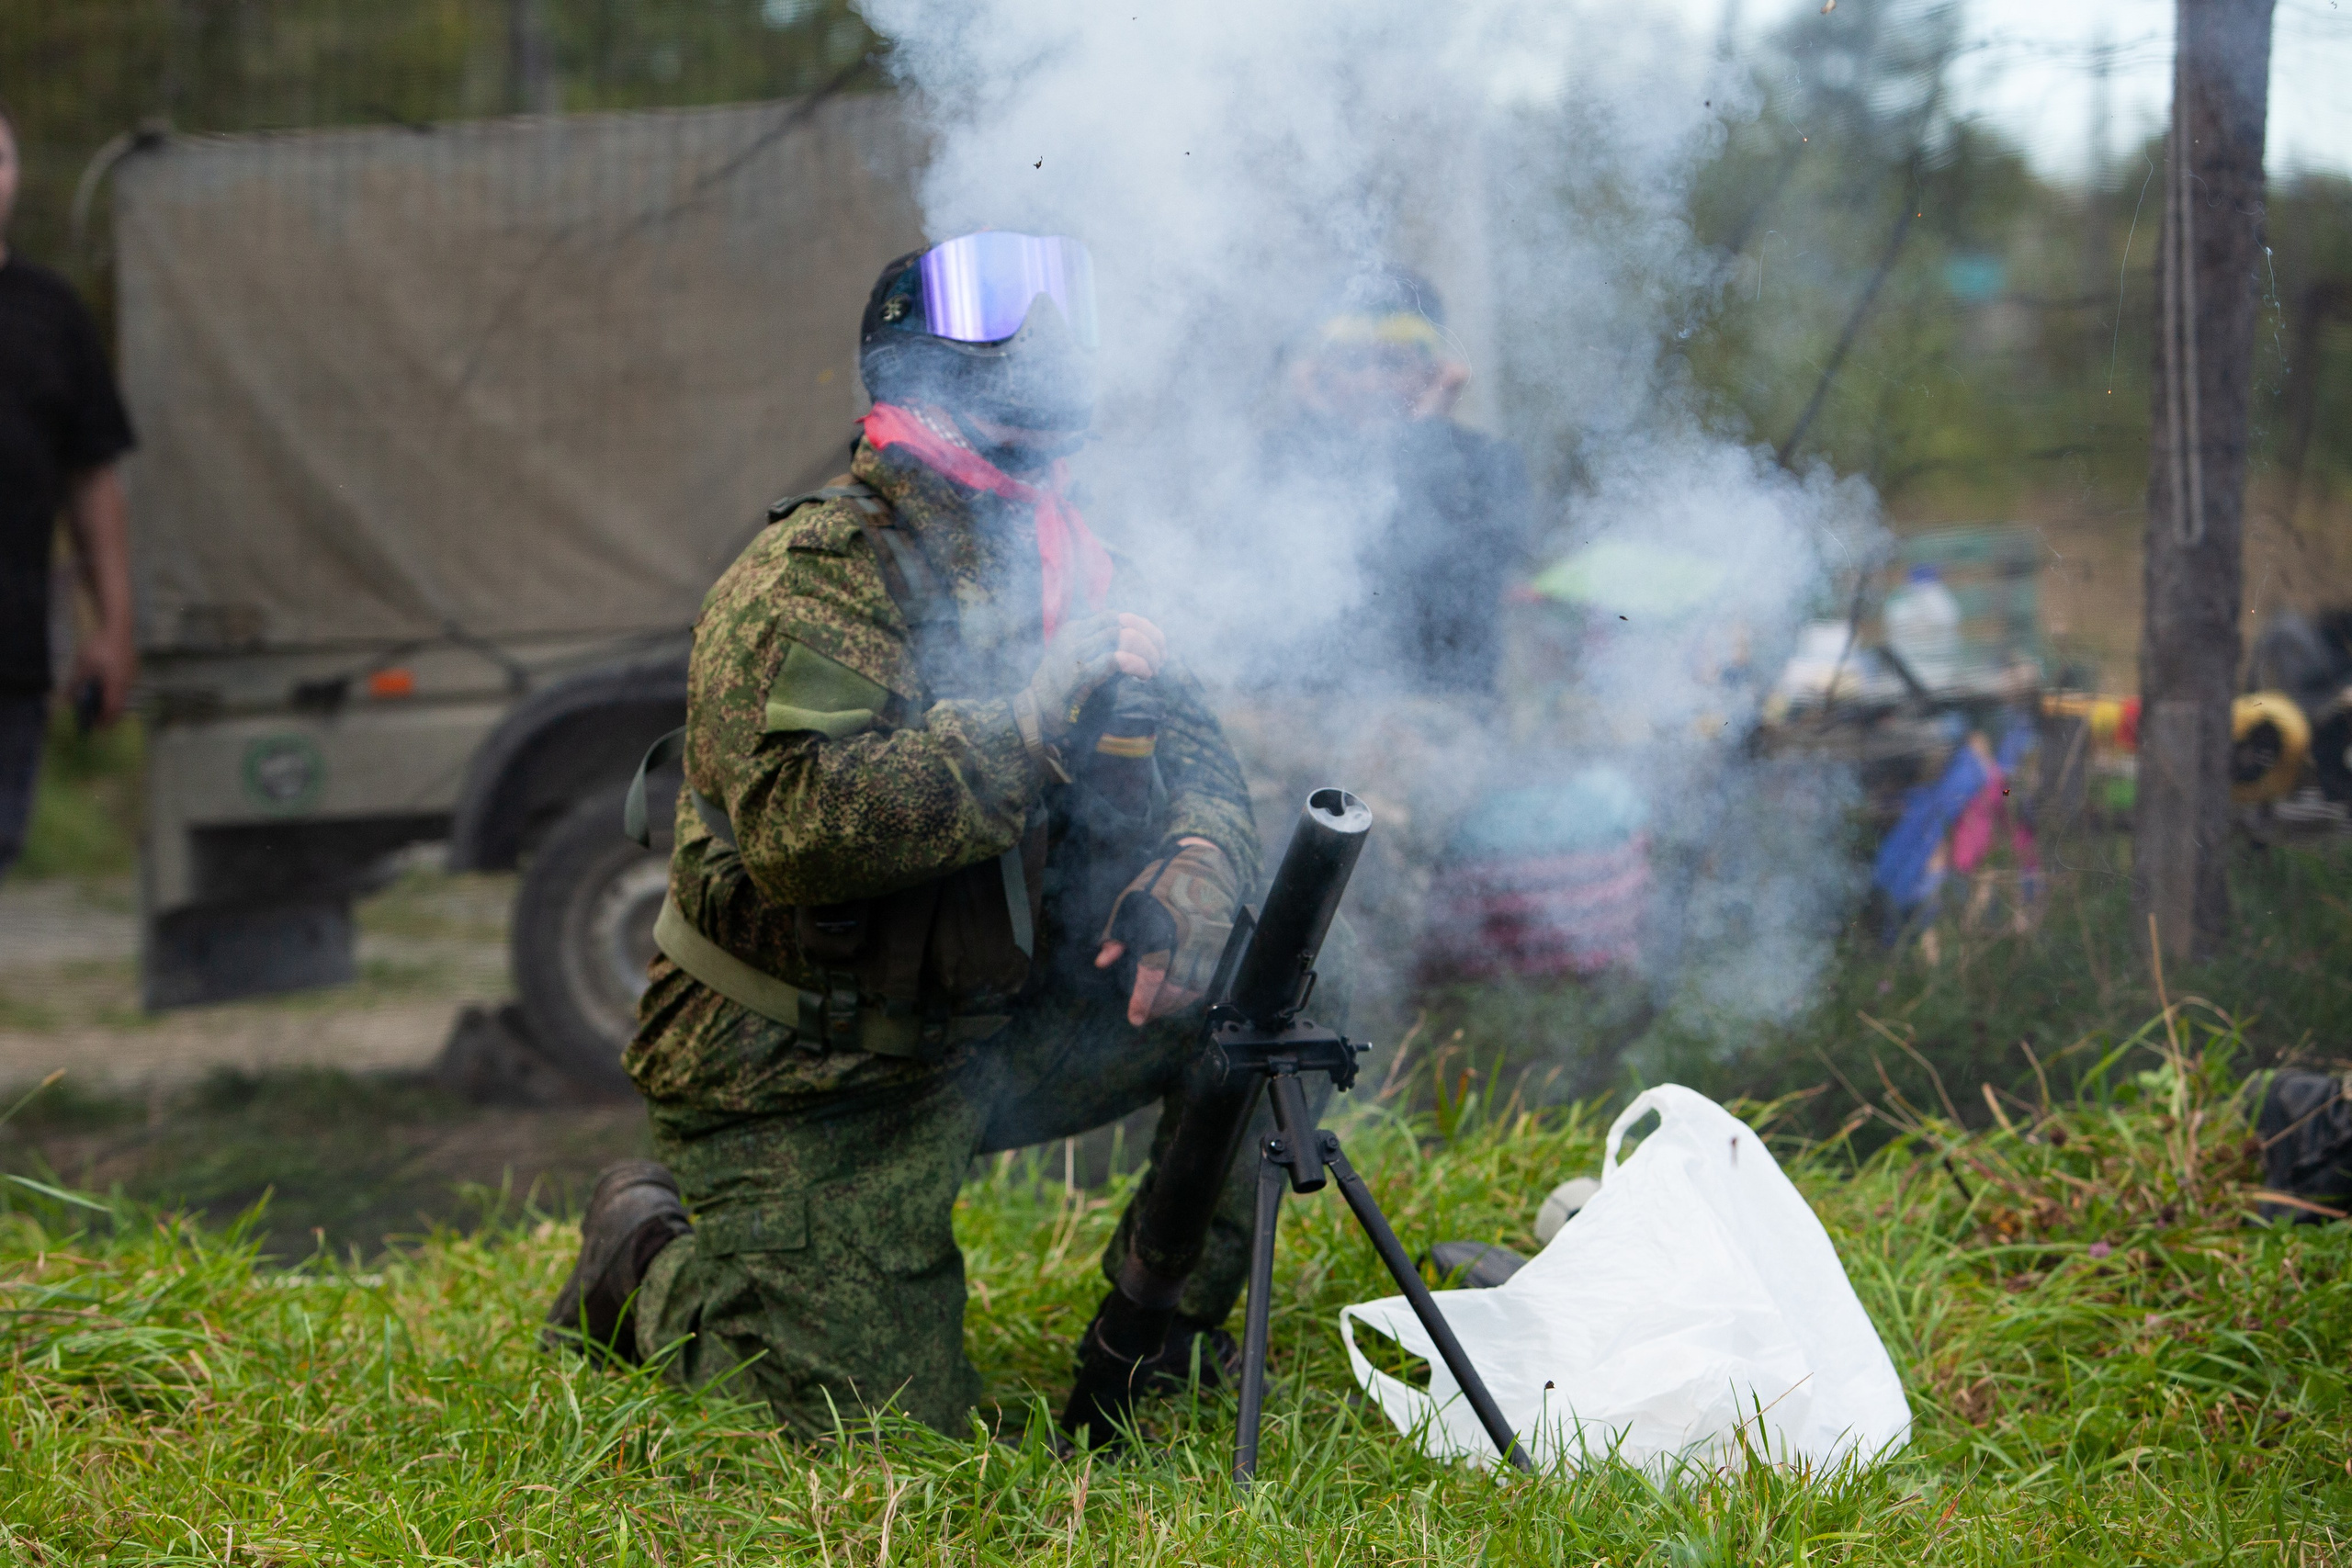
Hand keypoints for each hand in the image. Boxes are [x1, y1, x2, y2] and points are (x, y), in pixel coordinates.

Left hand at [67, 626, 135, 726]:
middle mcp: (126, 683)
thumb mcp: (82, 665)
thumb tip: (67, 699)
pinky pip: (124, 688)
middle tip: (98, 723)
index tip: (96, 729)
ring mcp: (131, 676)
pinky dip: (115, 694)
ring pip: (123, 697)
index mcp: (115, 684)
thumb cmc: (99, 646)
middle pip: (119, 706)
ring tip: (100, 707)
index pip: (111, 709)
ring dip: (112, 704)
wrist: (117, 627)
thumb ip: (76, 684)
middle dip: (109, 716)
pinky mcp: (131, 669)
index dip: (104, 721)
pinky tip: (106, 689)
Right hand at [1024, 611, 1166, 738]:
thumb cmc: (1067, 693)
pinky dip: (1137, 664)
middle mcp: (1075, 636)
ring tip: (1153, 669)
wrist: (1037, 716)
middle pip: (1123, 623)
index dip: (1144, 628)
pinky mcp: (1079, 675)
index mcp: (1076, 630)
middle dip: (1150, 639)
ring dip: (1147, 652)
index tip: (1159, 647)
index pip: (1117, 616)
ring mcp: (1075, 654)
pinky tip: (1144, 675)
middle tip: (1161, 659)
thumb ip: (1107, 650)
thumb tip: (1144, 645)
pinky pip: (1116, 660)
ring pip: (1122, 637)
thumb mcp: (1086, 663)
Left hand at [1095, 837, 1237, 1026]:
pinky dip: (1197, 991)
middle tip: (1147, 1014)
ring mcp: (1208, 940)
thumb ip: (1116, 933)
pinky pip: (1212, 976)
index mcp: (1161, 926)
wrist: (1202, 865)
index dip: (1143, 1000)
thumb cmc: (1160, 883)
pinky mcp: (1223, 943)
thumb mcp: (1129, 901)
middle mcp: (1187, 936)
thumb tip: (1102, 961)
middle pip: (1176, 986)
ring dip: (1178, 1003)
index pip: (1153, 972)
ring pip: (1197, 985)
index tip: (1135, 1018)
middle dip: (1160, 1006)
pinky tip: (1183, 994)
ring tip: (1163, 1007)